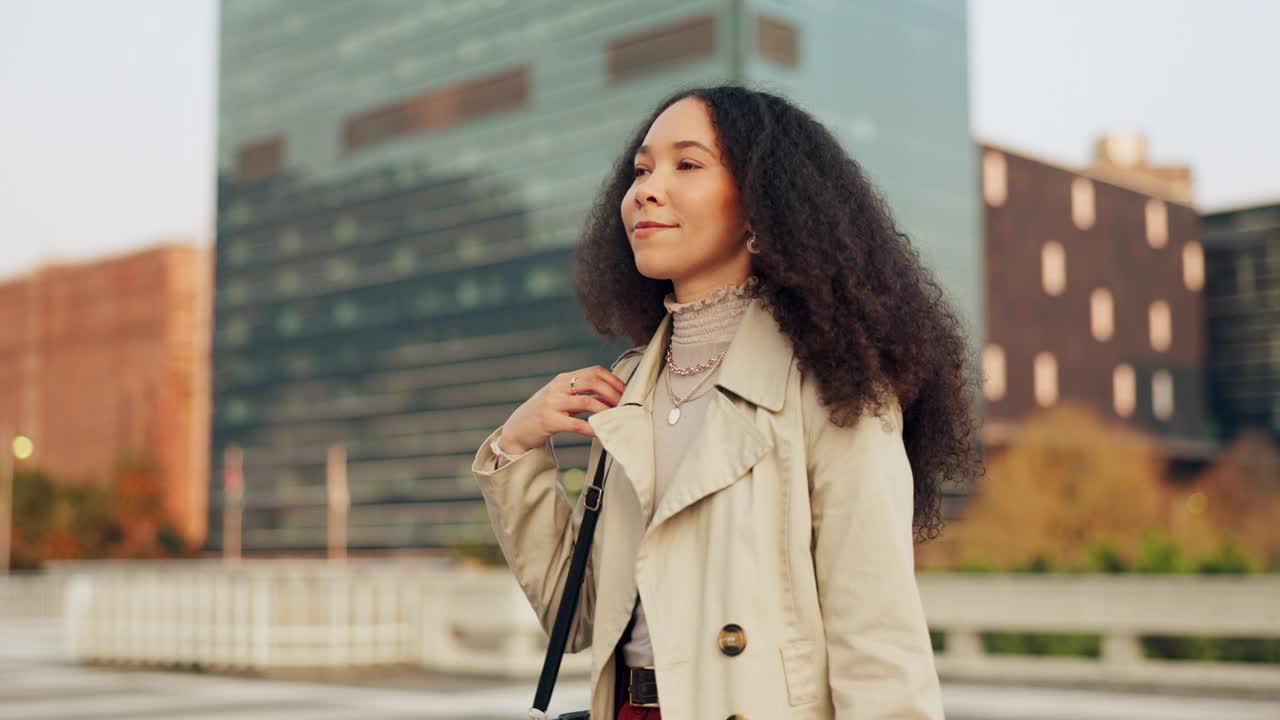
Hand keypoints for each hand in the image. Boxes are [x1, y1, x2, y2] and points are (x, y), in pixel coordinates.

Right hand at [498, 366, 627, 454]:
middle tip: (623, 405)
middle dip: (612, 392)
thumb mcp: (561, 398)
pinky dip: (592, 428)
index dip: (612, 380)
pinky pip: (577, 424)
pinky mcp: (549, 422)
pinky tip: (600, 432)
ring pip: (587, 402)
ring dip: (606, 410)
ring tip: (615, 417)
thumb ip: (581, 394)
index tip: (624, 391)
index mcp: (563, 379)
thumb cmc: (544, 413)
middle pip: (592, 382)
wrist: (517, 429)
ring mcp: (552, 404)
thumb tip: (610, 396)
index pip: (593, 371)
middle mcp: (558, 388)